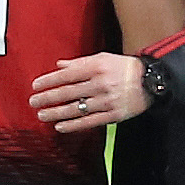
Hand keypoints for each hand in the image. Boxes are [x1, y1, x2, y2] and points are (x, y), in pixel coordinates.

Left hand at [31, 53, 149, 132]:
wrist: (151, 81)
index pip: (66, 75)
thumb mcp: (103, 58)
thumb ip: (79, 63)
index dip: (49, 81)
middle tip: (33, 102)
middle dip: (47, 98)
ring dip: (56, 112)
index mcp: (96, 67)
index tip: (35, 86)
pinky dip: (73, 125)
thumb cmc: (124, 68)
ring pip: (76, 109)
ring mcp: (106, 101)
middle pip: (68, 93)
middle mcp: (100, 84)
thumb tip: (59, 65)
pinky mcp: (113, 115)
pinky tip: (60, 126)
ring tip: (42, 115)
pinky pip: (89, 121)